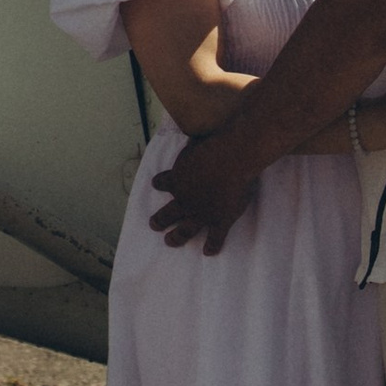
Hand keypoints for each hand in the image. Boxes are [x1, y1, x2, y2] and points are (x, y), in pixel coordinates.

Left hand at [151, 123, 260, 254]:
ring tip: (170, 242)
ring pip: (185, 230)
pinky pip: (215, 238)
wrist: (231, 159)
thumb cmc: (213, 145)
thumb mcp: (195, 140)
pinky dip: (212, 245)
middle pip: (167, 214)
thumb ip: (192, 143)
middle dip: (159, 220)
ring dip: (176, 237)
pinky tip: (208, 252)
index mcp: (177, 179)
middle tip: (154, 225)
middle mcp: (184, 200)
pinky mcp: (219, 221)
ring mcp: (201, 213)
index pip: (163, 182)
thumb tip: (192, 134)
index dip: (161, 183)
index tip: (157, 184)